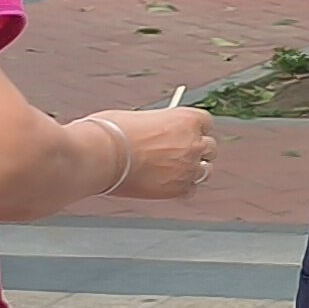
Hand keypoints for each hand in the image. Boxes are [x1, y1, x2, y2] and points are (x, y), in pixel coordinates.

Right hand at [80, 107, 215, 198]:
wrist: (99, 156)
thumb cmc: (110, 132)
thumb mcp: (137, 118)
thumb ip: (156, 126)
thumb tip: (155, 133)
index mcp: (186, 119)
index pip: (205, 122)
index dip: (195, 129)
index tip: (187, 133)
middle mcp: (193, 142)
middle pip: (209, 147)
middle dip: (196, 150)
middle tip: (180, 154)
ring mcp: (188, 167)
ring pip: (205, 171)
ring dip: (193, 170)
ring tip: (175, 171)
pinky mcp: (178, 189)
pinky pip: (190, 190)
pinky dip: (182, 188)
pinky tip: (168, 185)